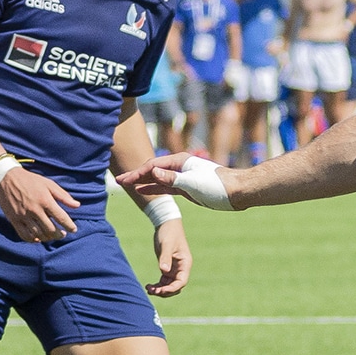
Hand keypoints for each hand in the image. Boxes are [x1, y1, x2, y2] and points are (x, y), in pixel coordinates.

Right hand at [0, 166, 79, 241]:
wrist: (7, 178)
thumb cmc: (30, 180)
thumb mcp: (49, 184)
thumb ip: (63, 196)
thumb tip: (77, 205)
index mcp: (45, 200)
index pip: (61, 217)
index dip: (69, 226)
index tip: (73, 229)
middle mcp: (35, 210)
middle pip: (50, 229)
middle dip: (59, 234)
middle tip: (63, 234)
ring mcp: (23, 216)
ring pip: (38, 234)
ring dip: (47, 238)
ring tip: (52, 236)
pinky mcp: (14, 220)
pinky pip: (24, 235)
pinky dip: (33, 240)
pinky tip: (38, 238)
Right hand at [116, 153, 232, 208]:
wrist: (236, 192)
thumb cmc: (217, 186)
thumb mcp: (192, 183)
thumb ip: (171, 178)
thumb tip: (152, 171)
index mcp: (180, 162)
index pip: (153, 166)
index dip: (137, 173)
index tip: (123, 180)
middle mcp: (179, 167)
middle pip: (152, 170)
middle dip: (135, 175)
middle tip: (118, 181)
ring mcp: (182, 177)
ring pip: (157, 178)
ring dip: (142, 182)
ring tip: (126, 185)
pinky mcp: (186, 188)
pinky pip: (165, 187)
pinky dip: (153, 188)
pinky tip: (143, 191)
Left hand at [147, 220, 189, 296]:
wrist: (166, 224)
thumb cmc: (169, 232)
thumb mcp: (167, 244)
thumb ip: (165, 257)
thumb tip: (163, 271)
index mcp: (185, 263)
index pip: (181, 281)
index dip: (172, 288)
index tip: (161, 290)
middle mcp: (181, 268)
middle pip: (176, 287)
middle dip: (165, 291)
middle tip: (152, 291)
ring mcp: (174, 269)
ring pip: (169, 286)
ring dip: (160, 290)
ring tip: (148, 289)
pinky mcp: (167, 268)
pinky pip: (164, 282)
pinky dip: (157, 286)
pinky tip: (149, 286)